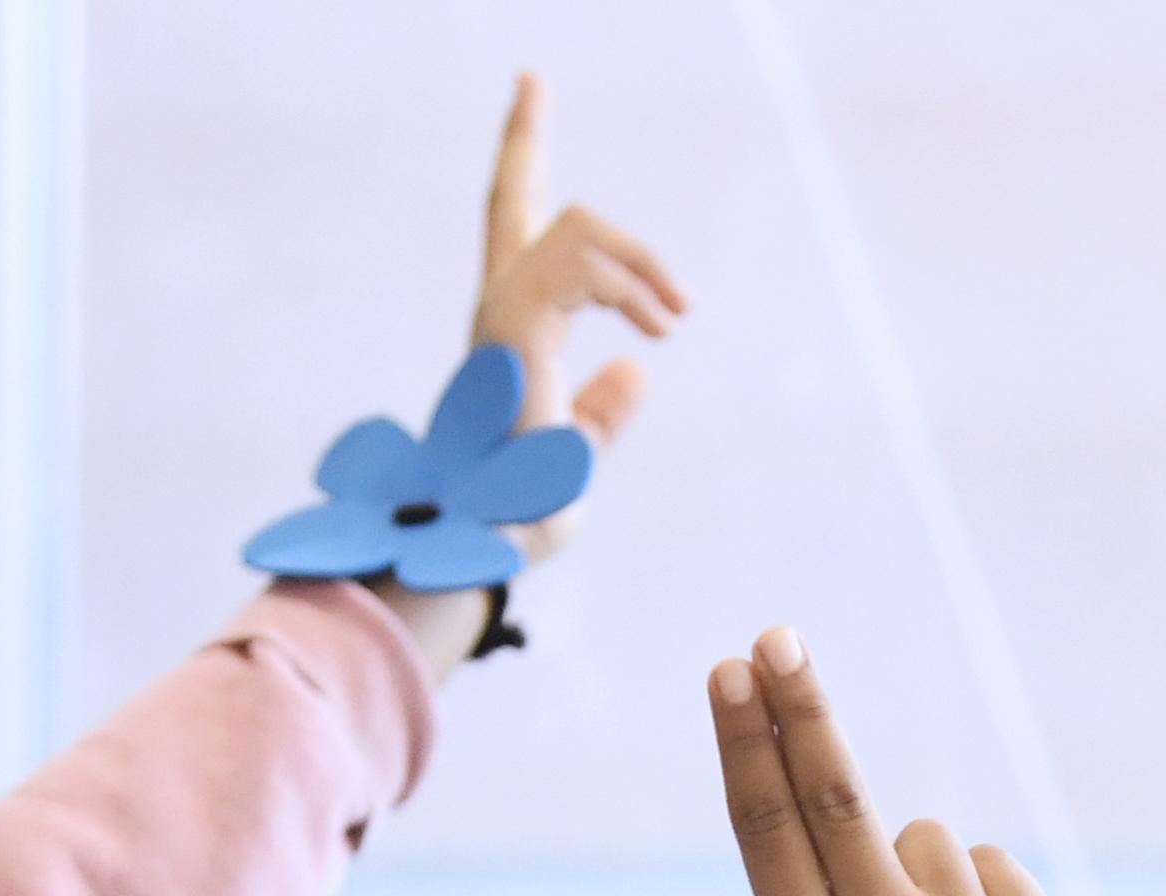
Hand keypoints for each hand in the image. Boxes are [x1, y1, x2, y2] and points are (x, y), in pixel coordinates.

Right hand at [468, 73, 678, 547]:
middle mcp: (495, 303)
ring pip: (580, 226)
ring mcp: (500, 309)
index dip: (521, 149)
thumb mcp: (573, 456)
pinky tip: (657, 329)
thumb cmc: (519, 516)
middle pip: (527, 197)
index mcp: (510, 323)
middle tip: (618, 217)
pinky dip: (632, 291)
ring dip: (642, 269)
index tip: (528, 85)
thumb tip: (637, 371)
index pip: (512, 215)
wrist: (493, 540)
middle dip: (567, 182)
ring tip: (672, 319)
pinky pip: (585, 268)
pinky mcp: (515, 325)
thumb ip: (600, 413)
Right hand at [713, 628, 1059, 895]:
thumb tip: (794, 777)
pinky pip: (982, 861)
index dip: (747, 741)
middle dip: (801, 709)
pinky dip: (969, 893)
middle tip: (775, 638)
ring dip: (910, 870)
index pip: (770, 827)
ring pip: (921, 833)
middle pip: (837, 795)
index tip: (730, 672)